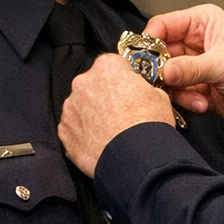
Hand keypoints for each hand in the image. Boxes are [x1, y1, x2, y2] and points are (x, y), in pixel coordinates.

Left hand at [58, 54, 174, 175]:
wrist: (135, 158)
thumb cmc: (148, 126)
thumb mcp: (159, 96)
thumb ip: (142, 88)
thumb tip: (141, 93)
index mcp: (106, 67)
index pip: (112, 65)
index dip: (123, 77)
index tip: (128, 88)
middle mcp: (83, 83)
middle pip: (93, 84)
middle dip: (104, 95)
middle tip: (121, 112)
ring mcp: (70, 107)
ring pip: (81, 107)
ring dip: (92, 115)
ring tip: (111, 131)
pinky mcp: (64, 131)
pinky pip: (73, 128)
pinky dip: (83, 134)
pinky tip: (100, 142)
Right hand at [144, 4, 223, 134]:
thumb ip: (191, 68)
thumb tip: (163, 71)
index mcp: (201, 22)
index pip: (162, 26)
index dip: (150, 42)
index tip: (145, 61)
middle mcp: (194, 41)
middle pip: (159, 53)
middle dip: (161, 71)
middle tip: (163, 84)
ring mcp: (193, 65)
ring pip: (165, 76)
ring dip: (176, 90)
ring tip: (195, 98)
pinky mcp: (195, 86)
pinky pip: (176, 93)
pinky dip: (185, 101)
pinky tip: (203, 104)